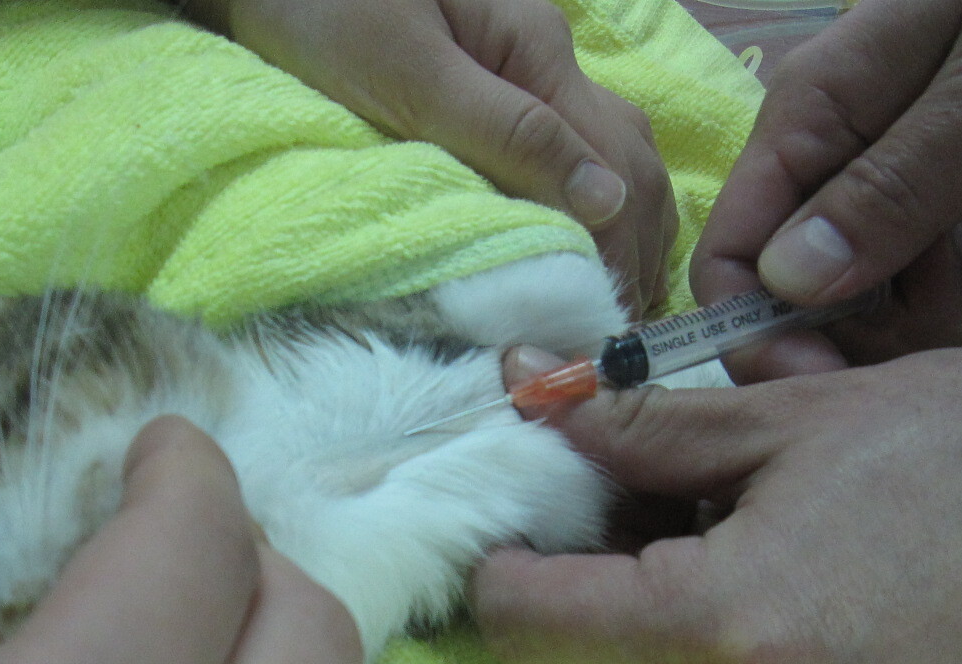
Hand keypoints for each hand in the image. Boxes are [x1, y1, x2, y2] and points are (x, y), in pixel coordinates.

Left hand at [185, 0, 676, 315]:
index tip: (599, 327)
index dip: (617, 256)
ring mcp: (528, 71)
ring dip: (624, 231)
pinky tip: (581, 249)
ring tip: (612, 302)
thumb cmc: (326, 10)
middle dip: (636, 250)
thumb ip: (508, 134)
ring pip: (614, 156)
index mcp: (540, 53)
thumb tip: (606, 203)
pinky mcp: (495, 87)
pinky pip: (569, 151)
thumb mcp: (412, 75)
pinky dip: (590, 206)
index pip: (615, 171)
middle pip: (632, 164)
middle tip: (615, 333)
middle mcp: (551, 60)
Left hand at [473, 347, 961, 663]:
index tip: (522, 502)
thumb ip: (643, 427)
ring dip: (637, 626)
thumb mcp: (798, 414)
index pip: (522, 624)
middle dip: (571, 586)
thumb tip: (530, 406)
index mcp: (724, 631)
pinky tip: (763, 578)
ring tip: (710, 527)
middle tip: (625, 492)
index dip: (500, 559)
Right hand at [690, 0, 961, 367]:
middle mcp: (853, 175)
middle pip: (824, 316)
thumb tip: (785, 283)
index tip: (827, 377)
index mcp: (820, 118)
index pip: (734, 254)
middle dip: (908, 310)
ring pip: (911, 329)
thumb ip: (899, 184)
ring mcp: (920, 216)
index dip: (761, 331)